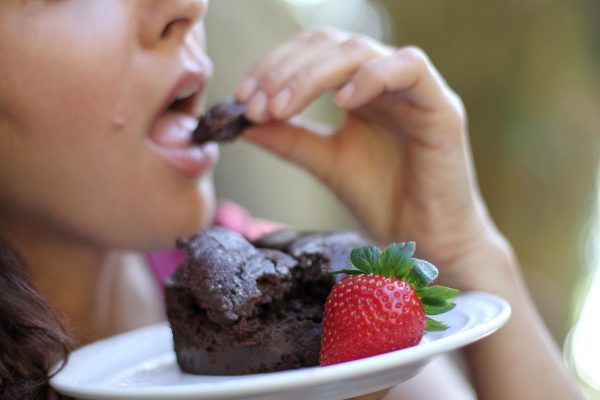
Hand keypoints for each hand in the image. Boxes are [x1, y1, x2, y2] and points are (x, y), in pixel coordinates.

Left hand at [236, 29, 499, 284]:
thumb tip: (243, 123)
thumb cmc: (383, 201)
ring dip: (312, 74)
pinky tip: (341, 103)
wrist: (426, 242)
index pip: (312, 53)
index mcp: (359, 90)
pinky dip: (371, 77)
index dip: (273, 66)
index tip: (242, 98)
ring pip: (360, 52)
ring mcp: (414, 90)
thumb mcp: (325, 163)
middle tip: (255, 104)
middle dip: (284, 70)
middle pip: (329, 46)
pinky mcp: (441, 107)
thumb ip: (289, 139)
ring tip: (281, 107)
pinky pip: (409, 68)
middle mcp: (385, 81)